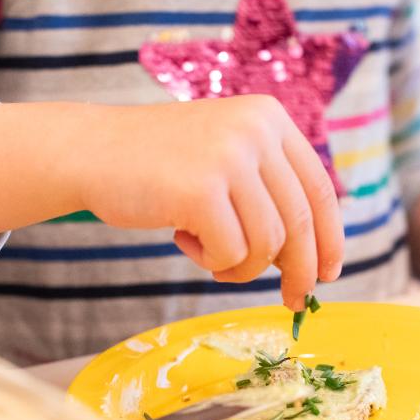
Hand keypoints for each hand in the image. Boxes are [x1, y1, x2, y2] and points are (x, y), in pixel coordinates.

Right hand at [83, 95, 343, 309]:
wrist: (90, 151)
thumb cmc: (157, 167)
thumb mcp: (224, 158)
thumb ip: (266, 190)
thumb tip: (311, 259)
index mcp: (268, 117)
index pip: (318, 188)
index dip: (330, 238)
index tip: (329, 274)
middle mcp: (256, 130)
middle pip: (300, 221)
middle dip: (299, 271)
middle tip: (293, 301)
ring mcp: (229, 157)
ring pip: (267, 243)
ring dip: (240, 266)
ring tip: (208, 253)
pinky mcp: (201, 189)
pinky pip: (231, 252)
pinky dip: (210, 261)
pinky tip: (182, 238)